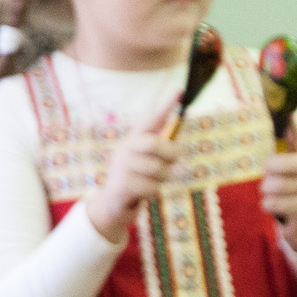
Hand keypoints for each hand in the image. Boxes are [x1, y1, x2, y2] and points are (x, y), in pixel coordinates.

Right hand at [83, 104, 180, 240]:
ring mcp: (122, 166)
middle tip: (180, 162)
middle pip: (154, 143)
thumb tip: (183, 150)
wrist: (113, 203)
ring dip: (165, 177)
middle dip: (171, 153)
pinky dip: (155, 190)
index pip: (152, 119)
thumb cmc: (138, 178)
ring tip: (158, 180)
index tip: (180, 92)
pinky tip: (145, 191)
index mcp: (135, 138)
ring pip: (157, 168)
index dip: (166, 106)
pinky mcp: (122, 184)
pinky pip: (151, 186)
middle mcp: (126, 148)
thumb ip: (165, 153)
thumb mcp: (150, 162)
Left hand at [261, 124, 296, 252]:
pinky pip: (275, 203)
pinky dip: (267, 205)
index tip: (288, 111)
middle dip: (267, 173)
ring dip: (266, 192)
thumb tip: (284, 122)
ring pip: (274, 185)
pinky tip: (272, 206)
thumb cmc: (289, 191)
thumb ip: (282, 150)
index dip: (293, 125)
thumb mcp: (285, 172)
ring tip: (270, 195)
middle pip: (275, 163)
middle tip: (268, 181)